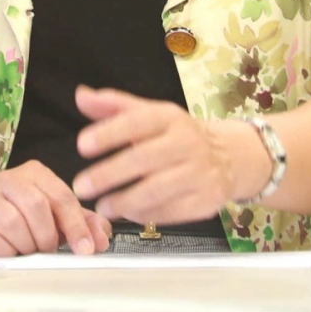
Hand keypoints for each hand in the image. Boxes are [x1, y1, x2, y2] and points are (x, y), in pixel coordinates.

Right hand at [0, 159, 111, 256]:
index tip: (86, 248)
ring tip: (28, 249)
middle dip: (48, 235)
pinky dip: (7, 252)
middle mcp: (9, 180)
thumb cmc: (23, 216)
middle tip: (49, 249)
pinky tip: (10, 251)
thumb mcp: (56, 215)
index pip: (62, 196)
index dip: (77, 225)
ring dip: (27, 245)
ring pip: (13, 223)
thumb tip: (101, 238)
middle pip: (36, 206)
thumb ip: (83, 222)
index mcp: (35, 173)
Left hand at [71, 86, 266, 224]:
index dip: (108, 133)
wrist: (229, 156)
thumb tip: (81, 96)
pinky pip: (171, 212)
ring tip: (101, 207)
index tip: (82, 146)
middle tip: (81, 186)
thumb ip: (113, 106)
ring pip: (156, 190)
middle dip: (108, 174)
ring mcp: (199, 173)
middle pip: (143, 159)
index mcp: (169, 117)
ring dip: (124, 200)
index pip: (136, 122)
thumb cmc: (177, 134)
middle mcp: (187, 142)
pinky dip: (145, 215)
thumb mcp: (149, 114)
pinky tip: (128, 214)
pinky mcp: (206, 201)